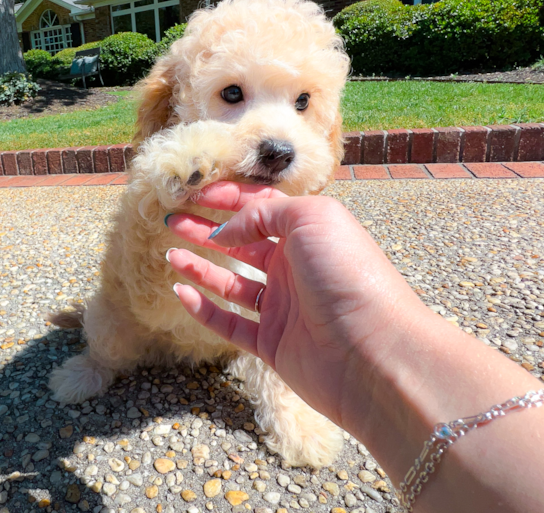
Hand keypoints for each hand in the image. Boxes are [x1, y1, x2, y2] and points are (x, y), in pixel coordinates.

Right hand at [164, 181, 431, 433]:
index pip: (261, 208)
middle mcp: (296, 268)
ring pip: (231, 283)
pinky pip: (229, 323)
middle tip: (172, 219)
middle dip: (206, 230)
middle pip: (242, 244)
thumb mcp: (311, 219)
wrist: (374, 351)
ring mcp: (284, 308)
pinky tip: (181, 291)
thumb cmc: (350, 274)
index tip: (192, 192)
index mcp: (309, 234)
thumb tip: (226, 229)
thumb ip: (264, 213)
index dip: (227, 198)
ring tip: (169, 252)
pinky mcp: (273, 344)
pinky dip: (203, 308)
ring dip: (200, 267)